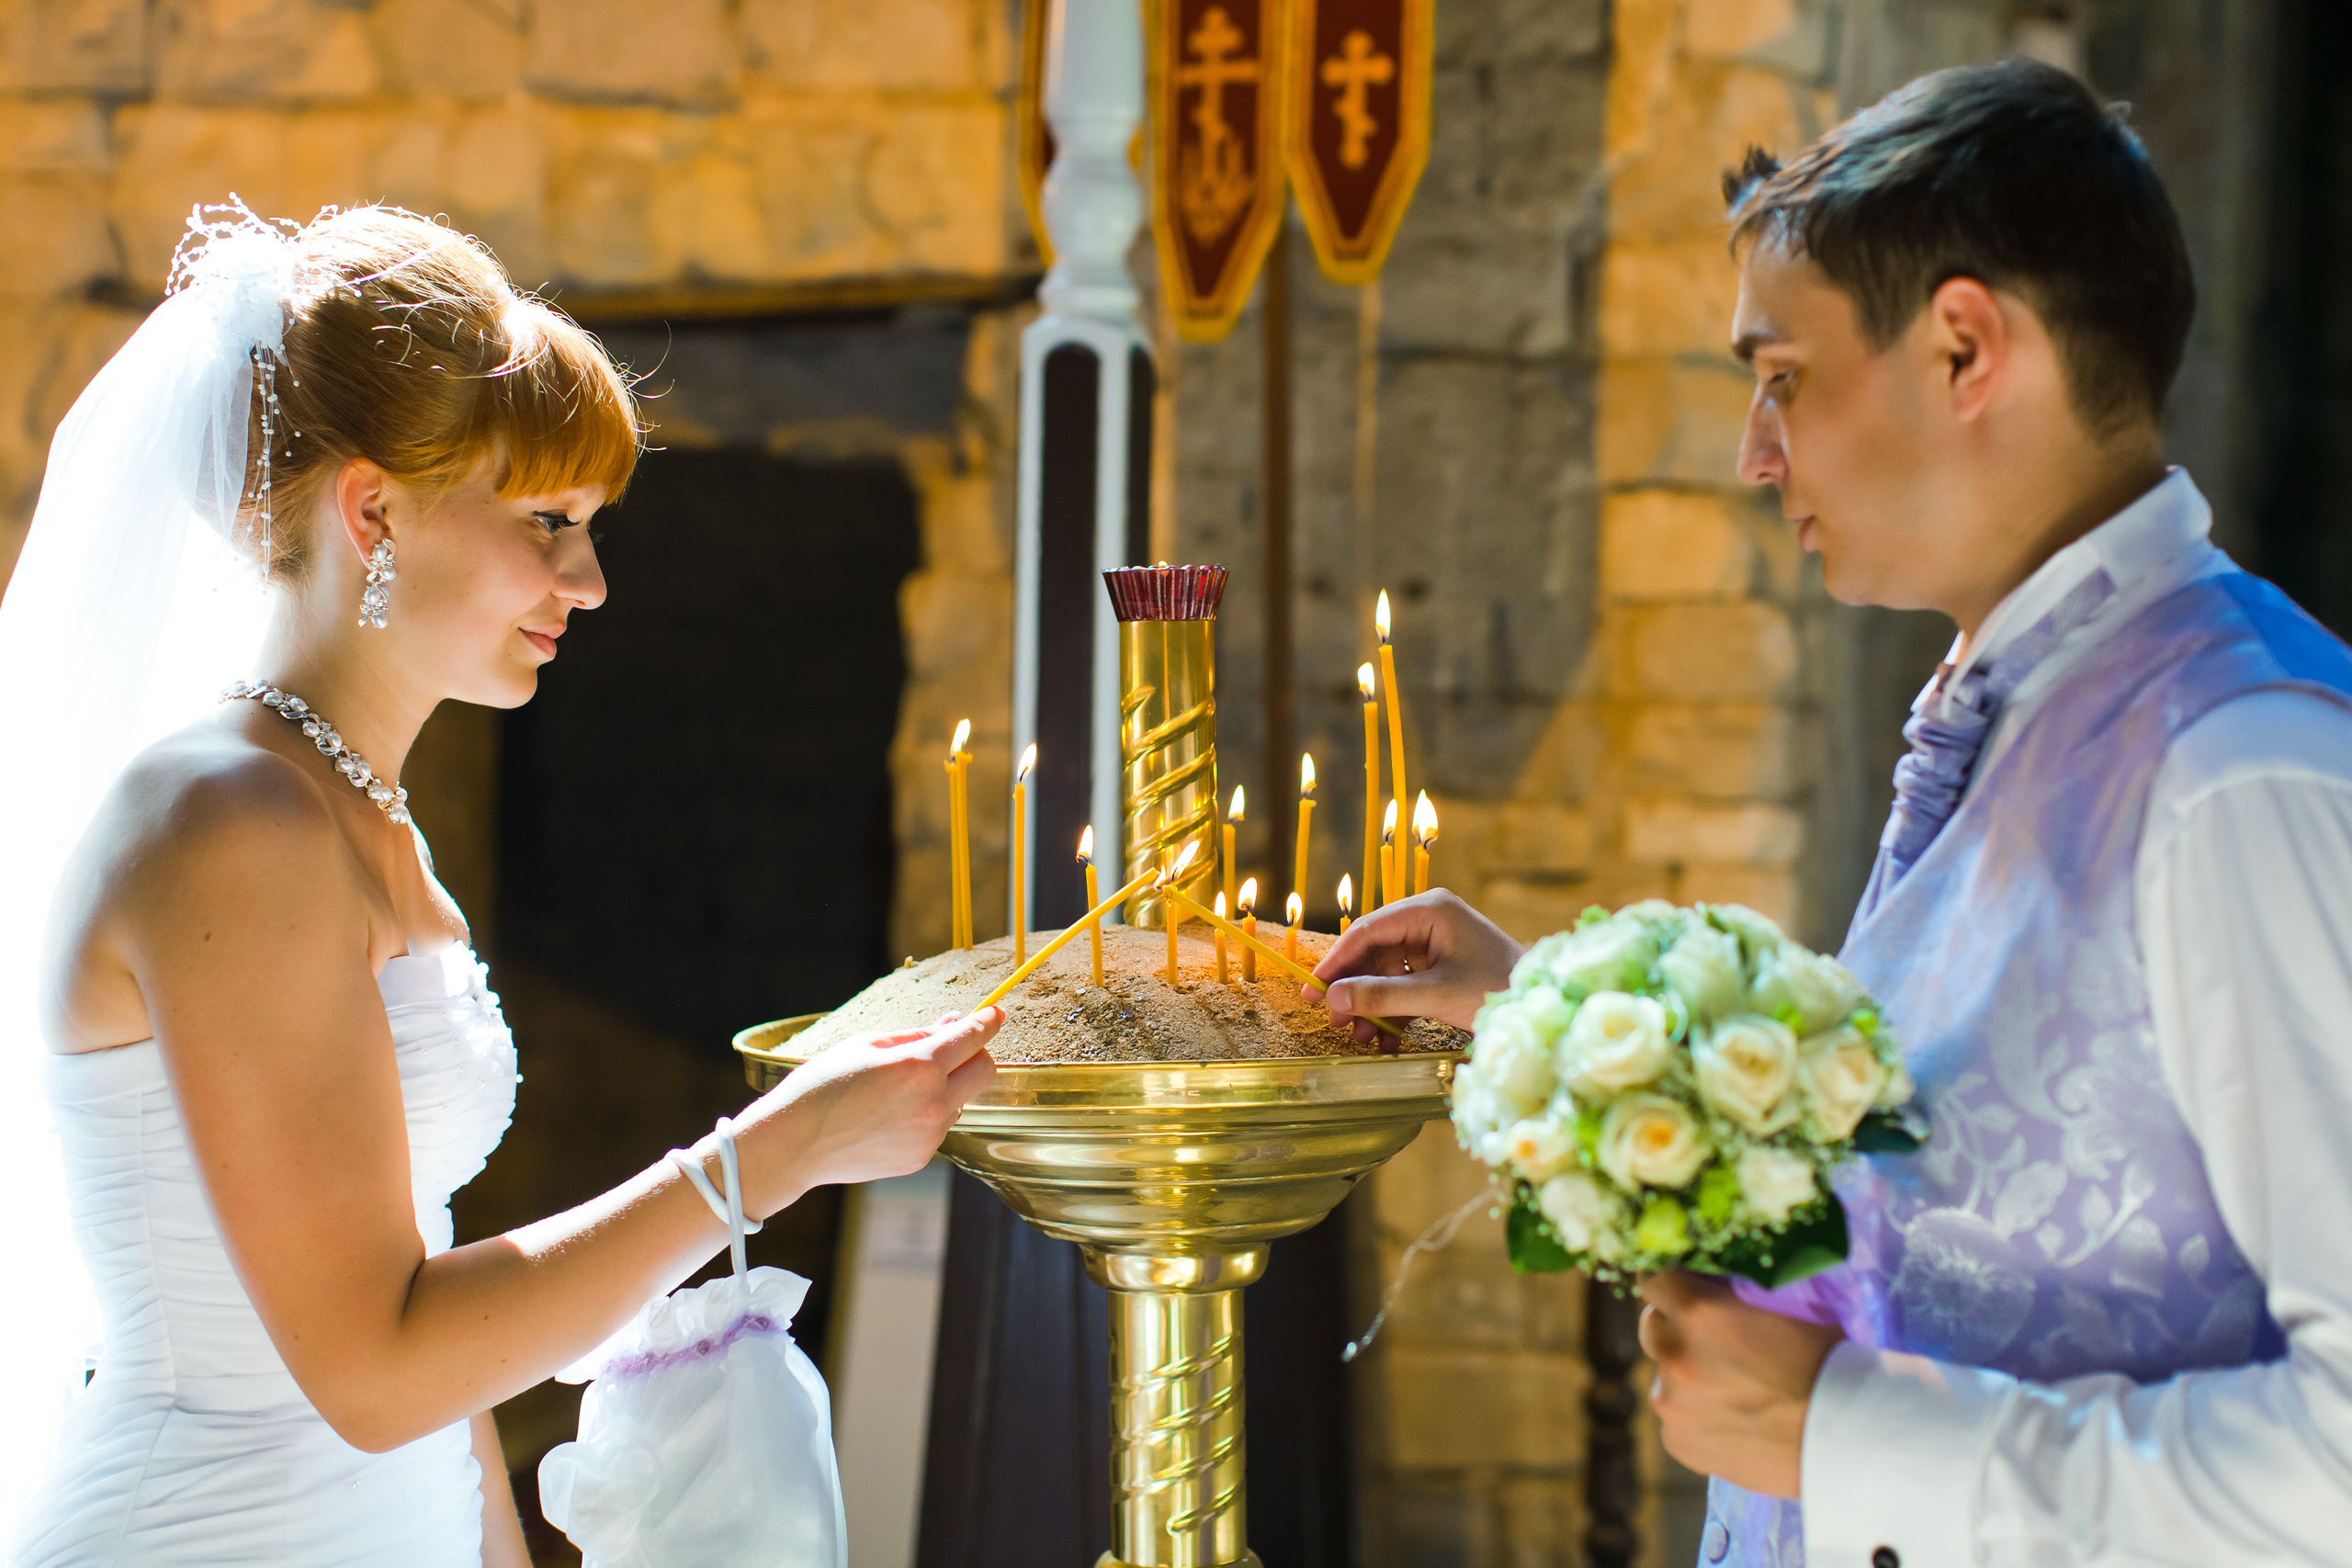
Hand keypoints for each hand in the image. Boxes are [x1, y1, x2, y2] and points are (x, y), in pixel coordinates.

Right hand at [737, 1008, 1000, 1213]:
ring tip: (897, 1089)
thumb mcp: (867, 1044)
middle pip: (985, 1071)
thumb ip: (917, 1034)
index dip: (988, 1021)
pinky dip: (926, 1114)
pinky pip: (938, 1127)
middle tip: (953, 1048)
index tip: (995, 1014)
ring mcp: (930, 1134)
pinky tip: (888, 1115)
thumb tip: (953, 1022)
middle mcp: (934, 1102)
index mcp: (919, 1066)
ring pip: (960, 1100)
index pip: (972, 1038)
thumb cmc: (823, 1084)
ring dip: (947, 1087)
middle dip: (976, 1054)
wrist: (795, 1143)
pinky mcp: (921, 1157)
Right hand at [1303, 890, 1523, 1042]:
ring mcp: (1436, 944)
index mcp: (1429, 910)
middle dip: (1354, 990)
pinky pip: (1405, 986)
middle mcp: (1429, 920)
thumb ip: (1381, 996)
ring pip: (1386, 973)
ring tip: (1361, 1038)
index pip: (1366, 931)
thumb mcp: (1434, 995)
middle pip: (1373, 953)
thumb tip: (1332, 1000)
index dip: (1336, 962)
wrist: (1541, 1008)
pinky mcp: (1442, 968)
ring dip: (1372, 1007)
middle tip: (1333, 1022)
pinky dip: (1393, 1012)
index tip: (1311, 990)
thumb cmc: (1496, 991)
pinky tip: (1387, 1040)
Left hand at [1637, 1271, 1843, 1496]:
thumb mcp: (1785, 1305)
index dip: (1670, 1282)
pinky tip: (1736, 1423)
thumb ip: (1736, 1291)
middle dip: (1677, 1327)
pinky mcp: (1678, 1442)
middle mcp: (1674, 1353)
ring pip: (1664, 1376)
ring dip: (1688, 1376)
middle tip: (1715, 1341)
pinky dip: (1697, 1418)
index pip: (1653, 1277)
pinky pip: (1676, 1420)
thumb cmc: (1828, 1362)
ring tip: (1737, 1391)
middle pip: (1653, 1325)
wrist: (1847, 1437)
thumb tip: (1715, 1276)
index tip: (1684, 1289)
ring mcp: (1671, 1402)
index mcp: (1696, 1310)